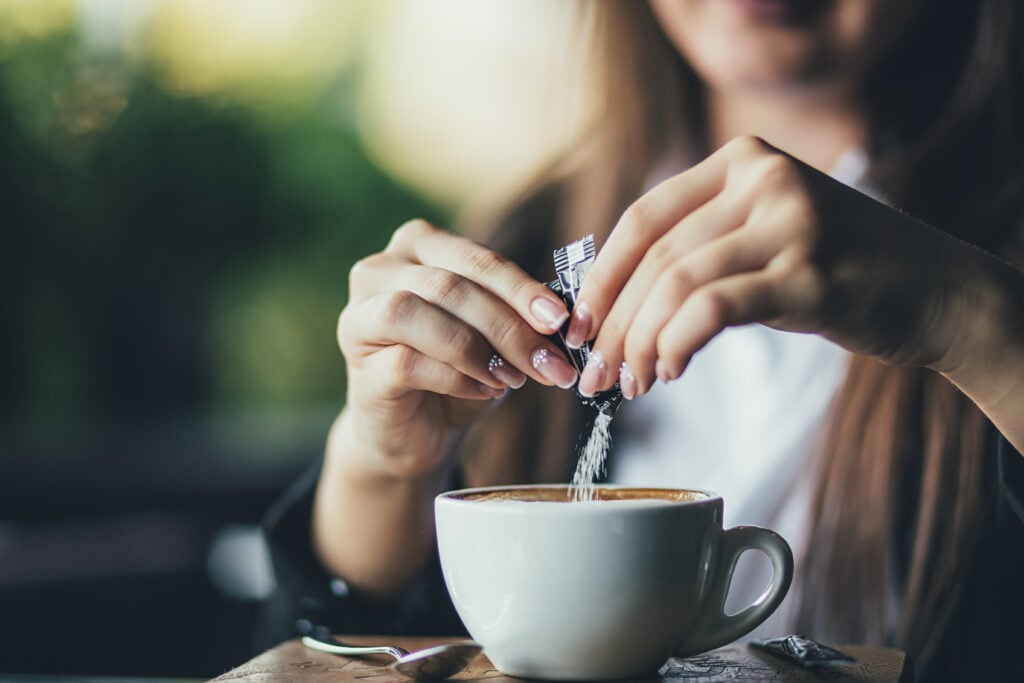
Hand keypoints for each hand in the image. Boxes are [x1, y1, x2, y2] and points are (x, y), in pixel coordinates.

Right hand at [335, 219, 576, 479]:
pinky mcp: (358, 365)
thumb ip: (517, 314)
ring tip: (514, 379)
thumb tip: (563, 316)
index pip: (475, 259)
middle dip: (509, 326)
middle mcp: (378, 271)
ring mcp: (359, 317)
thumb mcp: (494, 335)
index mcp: (417, 247)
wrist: (417, 433)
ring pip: (417, 313)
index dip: (520, 289)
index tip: (561, 320)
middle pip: (450, 286)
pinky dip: (456, 377)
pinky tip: (485, 392)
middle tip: (550, 363)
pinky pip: (408, 362)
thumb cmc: (459, 372)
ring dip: (477, 348)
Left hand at [568, 135, 976, 398]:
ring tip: (634, 382)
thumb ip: (700, 248)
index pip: (642, 218)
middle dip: (616, 324)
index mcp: (741, 161)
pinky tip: (672, 371)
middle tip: (599, 373)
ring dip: (641, 344)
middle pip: (654, 258)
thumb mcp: (763, 237)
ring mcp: (789, 221)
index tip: (579, 325)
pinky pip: (714, 310)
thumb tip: (615, 305)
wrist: (934, 290)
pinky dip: (677, 344)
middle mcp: (762, 179)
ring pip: (677, 286)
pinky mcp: (810, 273)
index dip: (601, 277)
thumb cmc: (835, 270)